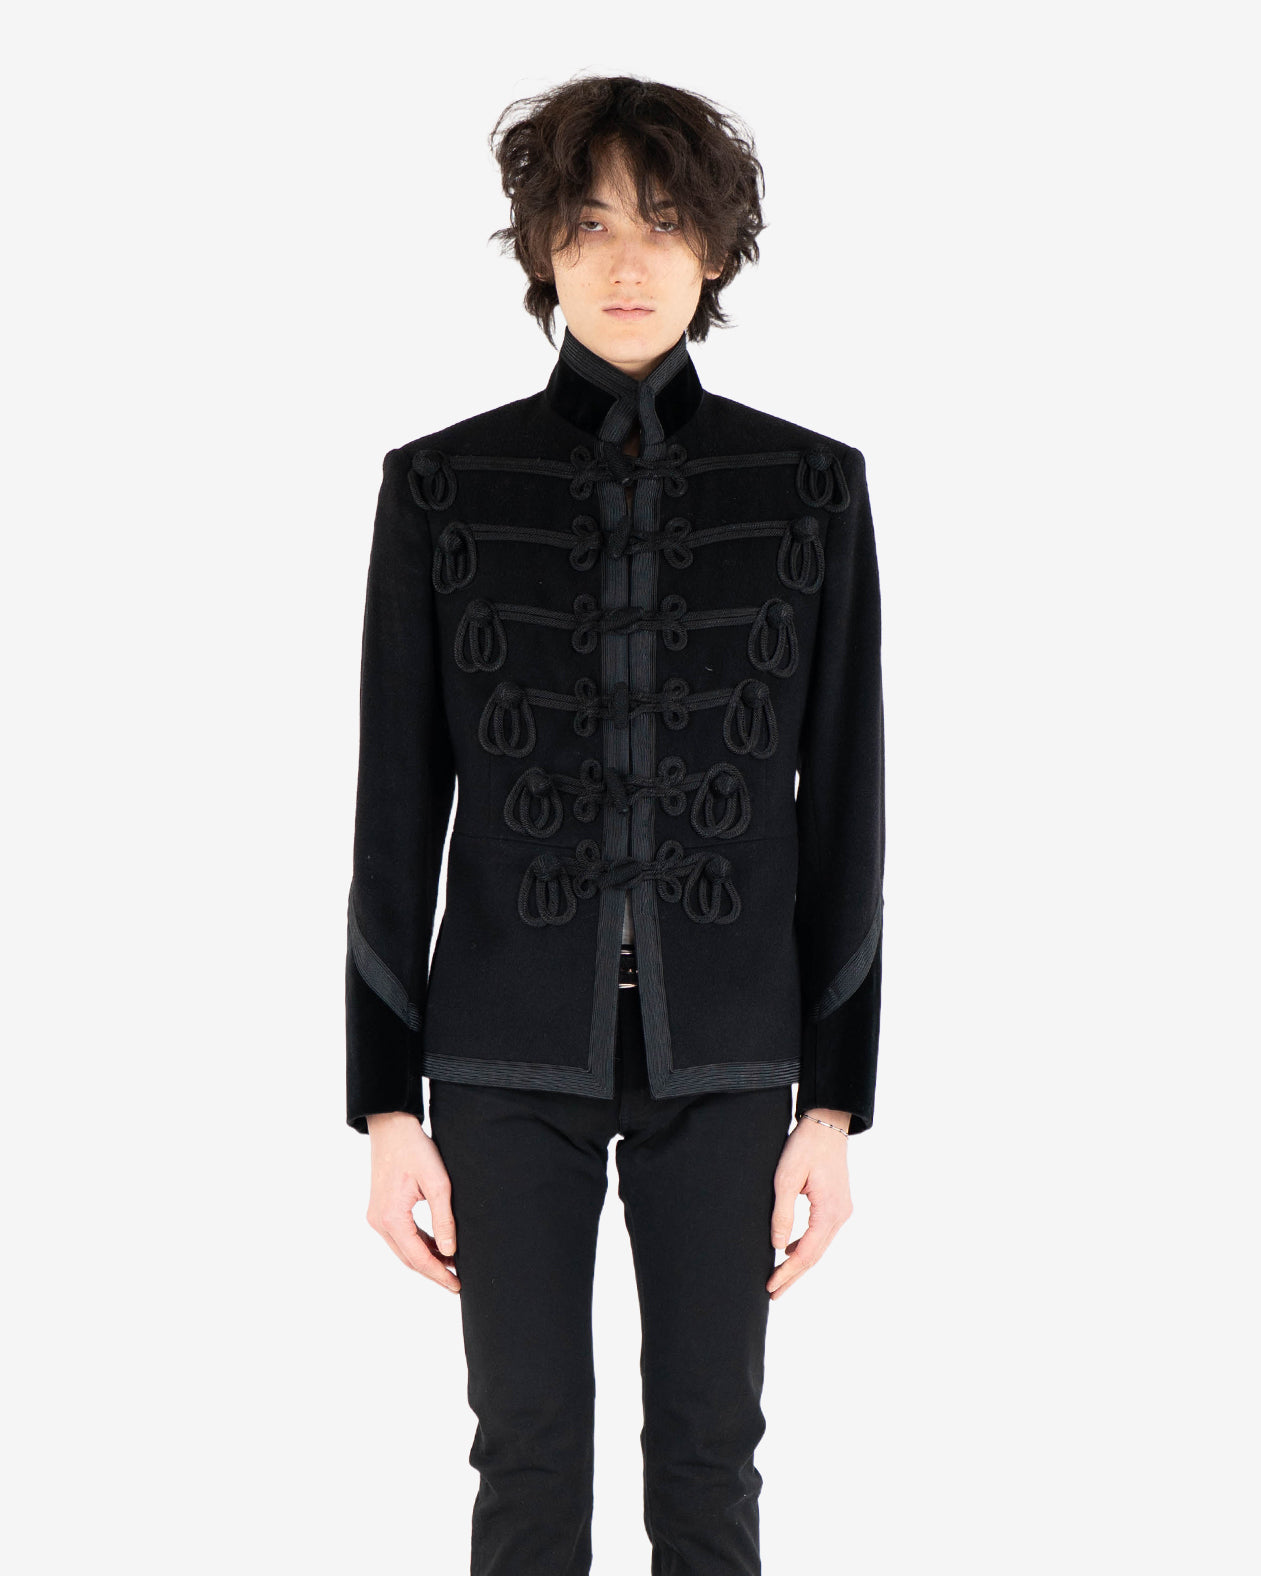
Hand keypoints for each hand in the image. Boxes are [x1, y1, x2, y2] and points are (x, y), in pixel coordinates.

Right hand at [365, 1111, 460, 1293]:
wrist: (391, 1127)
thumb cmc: (415, 1149)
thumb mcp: (437, 1183)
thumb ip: (443, 1220)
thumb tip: (449, 1252)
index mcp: (391, 1218)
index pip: (418, 1258)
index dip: (439, 1274)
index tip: (457, 1285)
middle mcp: (379, 1222)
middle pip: (409, 1259)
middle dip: (433, 1272)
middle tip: (457, 1281)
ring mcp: (376, 1216)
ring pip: (403, 1250)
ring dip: (426, 1258)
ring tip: (451, 1264)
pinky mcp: (380, 1209)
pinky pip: (400, 1236)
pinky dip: (418, 1244)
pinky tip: (436, 1246)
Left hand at [766, 1111, 852, 1299]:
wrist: (827, 1122)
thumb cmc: (805, 1145)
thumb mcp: (786, 1178)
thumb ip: (782, 1213)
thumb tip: (778, 1246)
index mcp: (830, 1212)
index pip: (807, 1254)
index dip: (787, 1272)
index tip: (770, 1286)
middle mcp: (841, 1215)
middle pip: (815, 1256)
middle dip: (793, 1276)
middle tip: (773, 1294)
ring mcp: (842, 1210)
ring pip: (819, 1246)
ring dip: (799, 1263)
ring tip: (779, 1279)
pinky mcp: (837, 1203)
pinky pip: (821, 1234)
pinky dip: (806, 1247)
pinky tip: (791, 1252)